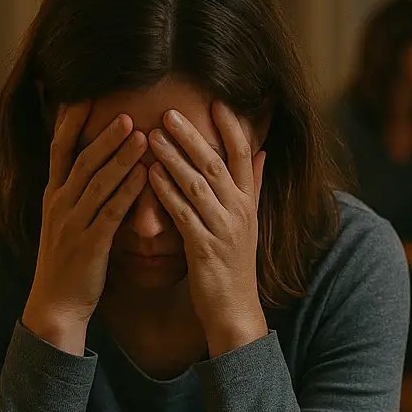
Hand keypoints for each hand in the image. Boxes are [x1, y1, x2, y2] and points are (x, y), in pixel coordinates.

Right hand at [22, 103, 148, 353]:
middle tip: (125, 110)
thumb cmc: (69, 264)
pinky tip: (144, 176)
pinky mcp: (89, 244)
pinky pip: (110, 211)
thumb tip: (96, 171)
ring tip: (141, 135)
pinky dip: (127, 191)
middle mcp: (58, 205)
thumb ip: (79, 197)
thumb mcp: (67, 224)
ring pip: (96, 182)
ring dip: (119, 157)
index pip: (59, 150)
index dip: (72, 123)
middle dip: (103, 135)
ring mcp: (72, 223)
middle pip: (81, 160)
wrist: (56, 305)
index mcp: (53, 197)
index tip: (85, 96)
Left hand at [147, 101, 267, 356]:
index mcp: (248, 203)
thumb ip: (252, 186)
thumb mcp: (249, 222)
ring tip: (151, 136)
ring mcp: (223, 230)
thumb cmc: (234, 265)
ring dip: (174, 158)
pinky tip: (149, 175)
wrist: (234, 310)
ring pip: (198, 185)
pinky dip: (166, 191)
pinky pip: (183, 213)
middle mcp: (239, 212)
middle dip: (193, 136)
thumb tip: (262, 153)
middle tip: (170, 112)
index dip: (231, 127)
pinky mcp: (204, 248)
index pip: (243, 155)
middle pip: (216, 164)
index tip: (216, 101)